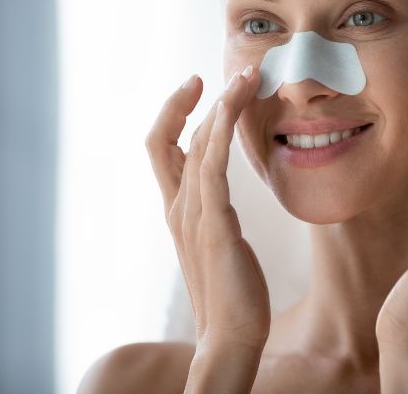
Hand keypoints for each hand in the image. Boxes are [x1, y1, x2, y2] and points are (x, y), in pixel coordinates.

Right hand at [145, 65, 270, 351]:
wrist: (231, 335)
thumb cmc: (230, 291)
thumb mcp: (216, 240)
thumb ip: (211, 209)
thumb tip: (217, 182)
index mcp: (176, 208)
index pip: (162, 146)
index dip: (174, 112)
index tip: (198, 86)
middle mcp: (178, 206)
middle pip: (171, 137)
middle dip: (195, 100)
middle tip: (230, 72)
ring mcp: (192, 215)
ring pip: (196, 145)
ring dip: (219, 106)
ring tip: (244, 77)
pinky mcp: (214, 225)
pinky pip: (211, 168)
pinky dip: (219, 133)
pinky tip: (233, 108)